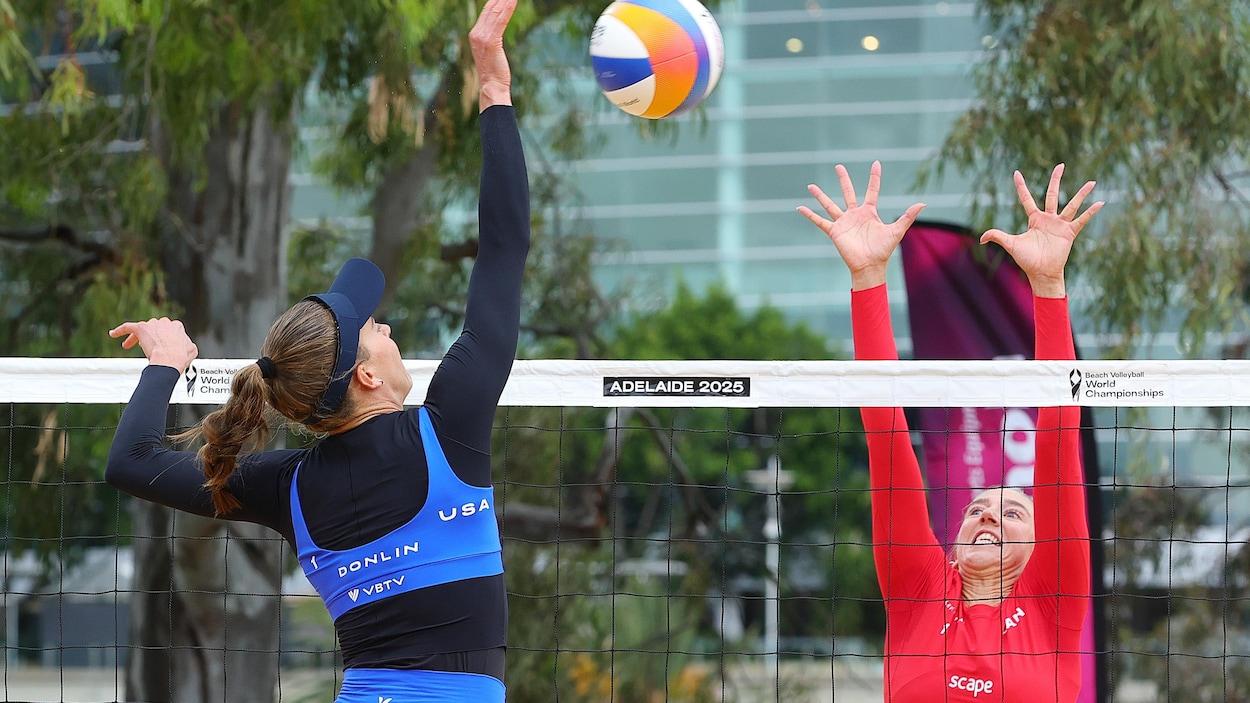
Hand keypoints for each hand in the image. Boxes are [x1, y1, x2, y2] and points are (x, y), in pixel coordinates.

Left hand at [109, 318, 198, 372]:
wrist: (169, 360)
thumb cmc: (180, 357)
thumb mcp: (191, 350)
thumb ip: (187, 344)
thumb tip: (186, 346)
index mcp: (176, 326)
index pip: (169, 328)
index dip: (164, 337)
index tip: (161, 344)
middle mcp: (164, 322)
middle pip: (154, 327)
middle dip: (150, 336)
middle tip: (147, 346)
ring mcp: (151, 324)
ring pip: (141, 329)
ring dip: (136, 337)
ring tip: (130, 345)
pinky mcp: (140, 328)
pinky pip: (128, 327)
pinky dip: (120, 330)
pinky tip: (113, 334)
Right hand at [470, 0, 515, 109]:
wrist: (492, 86)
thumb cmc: (494, 72)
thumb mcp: (491, 51)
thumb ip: (492, 38)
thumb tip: (497, 30)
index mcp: (475, 34)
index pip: (486, 11)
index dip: (495, 0)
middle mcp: (476, 34)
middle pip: (490, 8)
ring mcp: (482, 37)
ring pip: (495, 12)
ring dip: (505, 0)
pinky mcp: (491, 41)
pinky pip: (501, 21)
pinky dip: (508, 9)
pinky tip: (514, 0)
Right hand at [797, 161, 925, 289]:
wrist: (870, 266)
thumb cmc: (883, 250)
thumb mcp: (897, 230)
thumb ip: (907, 216)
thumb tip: (923, 203)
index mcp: (869, 212)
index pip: (872, 190)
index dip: (874, 177)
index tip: (876, 163)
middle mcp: (855, 215)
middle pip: (848, 192)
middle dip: (843, 179)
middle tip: (838, 166)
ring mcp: (843, 222)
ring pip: (830, 205)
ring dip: (820, 196)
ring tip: (811, 186)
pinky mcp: (835, 231)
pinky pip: (820, 222)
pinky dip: (810, 215)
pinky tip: (800, 208)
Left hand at [980, 164, 1102, 297]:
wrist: (1041, 273)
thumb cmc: (1026, 260)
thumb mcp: (1010, 244)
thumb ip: (997, 237)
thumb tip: (981, 239)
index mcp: (1034, 219)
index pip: (1026, 199)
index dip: (1021, 186)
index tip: (1016, 173)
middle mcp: (1048, 219)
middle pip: (1052, 194)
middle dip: (1056, 180)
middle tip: (1061, 165)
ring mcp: (1060, 224)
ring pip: (1072, 205)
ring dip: (1082, 194)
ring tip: (1092, 182)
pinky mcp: (1069, 232)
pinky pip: (1082, 220)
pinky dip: (1090, 212)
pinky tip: (1101, 203)